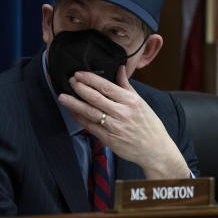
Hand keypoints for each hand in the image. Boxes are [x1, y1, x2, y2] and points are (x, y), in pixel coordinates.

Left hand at [57, 67, 190, 179]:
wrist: (155, 149)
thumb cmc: (149, 125)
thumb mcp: (141, 102)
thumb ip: (127, 86)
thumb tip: (120, 68)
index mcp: (131, 101)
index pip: (106, 86)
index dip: (90, 79)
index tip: (79, 74)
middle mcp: (122, 113)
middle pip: (95, 98)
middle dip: (79, 88)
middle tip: (70, 81)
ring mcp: (115, 127)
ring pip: (89, 112)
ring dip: (74, 103)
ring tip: (63, 96)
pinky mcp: (109, 139)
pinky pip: (90, 126)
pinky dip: (80, 118)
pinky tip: (73, 112)